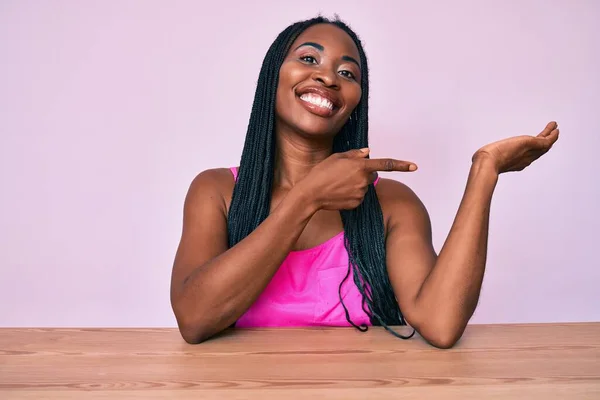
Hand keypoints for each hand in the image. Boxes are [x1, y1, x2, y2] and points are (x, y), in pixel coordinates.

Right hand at [300, 148, 416, 210]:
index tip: (414, 166)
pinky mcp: (357, 203)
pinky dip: (351, 194)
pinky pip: (359, 197)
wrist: (311, 194)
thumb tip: (368, 152)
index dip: (401, 165)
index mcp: (360, 165)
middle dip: (362, 173)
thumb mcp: (336, 158)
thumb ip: (355, 155)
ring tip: (337, 184)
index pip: (386, 164)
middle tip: (343, 174)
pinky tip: (338, 193)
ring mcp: (361, 193)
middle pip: (370, 174)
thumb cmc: (321, 173)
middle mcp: (363, 180)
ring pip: (364, 186)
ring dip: (355, 184)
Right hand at [472, 121, 559, 173]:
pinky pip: (524, 154)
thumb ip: (538, 142)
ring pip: (533, 151)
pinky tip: (525, 147)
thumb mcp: (524, 142)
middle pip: (541, 147)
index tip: (555, 127)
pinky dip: (529, 147)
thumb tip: (549, 141)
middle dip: (547, 136)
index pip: (547, 143)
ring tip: (541, 135)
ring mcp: (518, 161)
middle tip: (551, 128)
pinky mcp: (509, 161)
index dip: (552, 135)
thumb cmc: (501, 152)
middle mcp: (527, 158)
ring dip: (539, 142)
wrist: (486, 163)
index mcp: (531, 153)